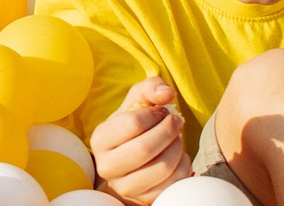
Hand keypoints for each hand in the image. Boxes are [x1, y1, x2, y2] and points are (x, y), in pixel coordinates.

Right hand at [92, 77, 192, 203]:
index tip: (162, 111)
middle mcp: (107, 166)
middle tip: (176, 122)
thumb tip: (168, 94)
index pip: (131, 123)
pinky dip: (183, 166)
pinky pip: (173, 184)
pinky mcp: (144, 199)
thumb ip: (150, 88)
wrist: (130, 163)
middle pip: (144, 148)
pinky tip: (178, 156)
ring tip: (177, 138)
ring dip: (177, 148)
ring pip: (161, 168)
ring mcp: (125, 187)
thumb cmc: (133, 128)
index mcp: (100, 139)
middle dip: (168, 131)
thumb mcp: (135, 104)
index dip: (154, 114)